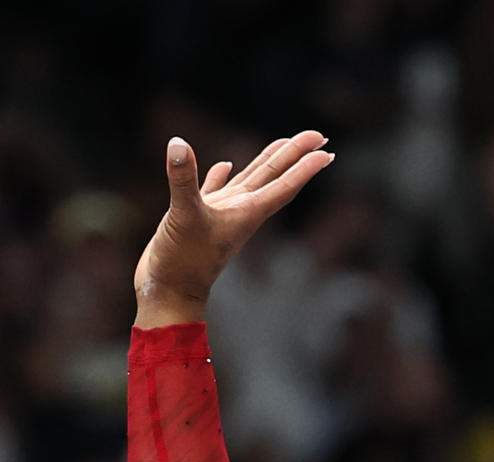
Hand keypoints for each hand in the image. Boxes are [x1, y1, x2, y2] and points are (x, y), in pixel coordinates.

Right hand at [133, 130, 334, 327]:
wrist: (167, 293)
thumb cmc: (182, 263)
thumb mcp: (183, 217)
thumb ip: (183, 181)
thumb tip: (178, 144)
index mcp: (246, 213)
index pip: (283, 185)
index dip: (305, 167)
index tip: (326, 150)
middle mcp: (238, 211)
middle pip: (273, 177)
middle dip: (295, 155)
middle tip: (320, 136)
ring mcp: (220, 214)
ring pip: (250, 180)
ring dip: (268, 162)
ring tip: (285, 143)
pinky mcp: (199, 218)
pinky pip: (216, 191)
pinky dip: (221, 177)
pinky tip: (225, 164)